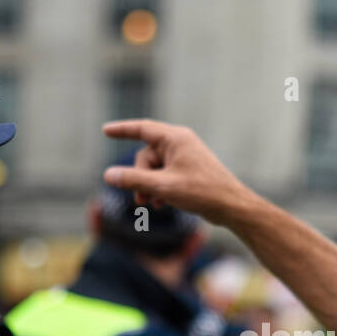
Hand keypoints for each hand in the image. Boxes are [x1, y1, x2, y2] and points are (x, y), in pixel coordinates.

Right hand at [102, 119, 254, 228]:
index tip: (105, 130)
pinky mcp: (188, 172)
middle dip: (139, 178)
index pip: (142, 128)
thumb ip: (133, 179)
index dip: (122, 130)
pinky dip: (159, 189)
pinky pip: (165, 176)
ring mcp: (184, 158)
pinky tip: (162, 205)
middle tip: (141, 199)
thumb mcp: (162, 186)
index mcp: (175, 138)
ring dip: (148, 186)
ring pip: (154, 169)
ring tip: (152, 204)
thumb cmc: (201, 192)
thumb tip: (108, 175)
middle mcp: (180, 144)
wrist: (231, 206)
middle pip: (145, 156)